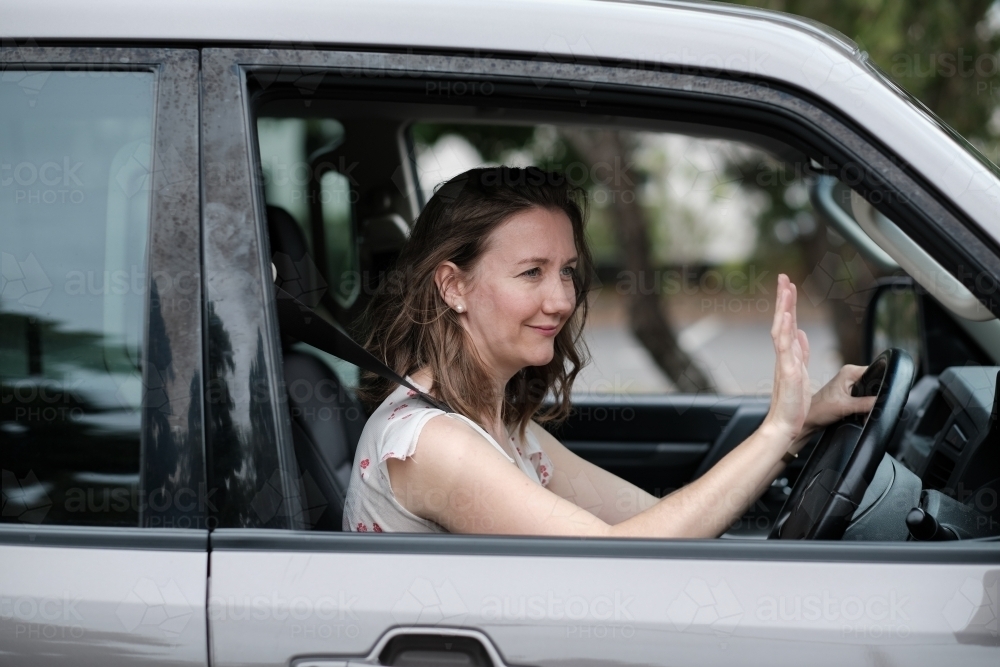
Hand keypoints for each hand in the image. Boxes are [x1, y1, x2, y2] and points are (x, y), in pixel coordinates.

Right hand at [762, 274, 810, 443]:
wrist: (785, 424)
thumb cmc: (792, 404)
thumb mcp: (801, 372)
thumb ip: (801, 352)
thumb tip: (802, 333)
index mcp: (789, 354)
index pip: (789, 324)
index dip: (789, 305)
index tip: (789, 286)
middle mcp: (784, 355)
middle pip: (782, 321)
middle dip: (784, 298)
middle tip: (783, 277)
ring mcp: (783, 362)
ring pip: (781, 329)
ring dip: (783, 308)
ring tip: (785, 288)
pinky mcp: (786, 372)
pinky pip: (784, 348)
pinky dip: (784, 330)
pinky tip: (785, 317)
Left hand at [799, 364, 877, 438]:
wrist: (810, 420)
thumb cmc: (820, 410)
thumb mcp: (846, 407)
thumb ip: (866, 403)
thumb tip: (882, 402)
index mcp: (849, 372)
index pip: (875, 370)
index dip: (882, 382)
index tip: (884, 395)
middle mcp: (850, 375)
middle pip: (874, 382)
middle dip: (876, 396)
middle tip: (873, 407)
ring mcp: (850, 385)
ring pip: (871, 392)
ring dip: (871, 403)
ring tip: (866, 412)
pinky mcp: (849, 394)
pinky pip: (865, 398)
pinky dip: (866, 407)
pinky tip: (863, 414)